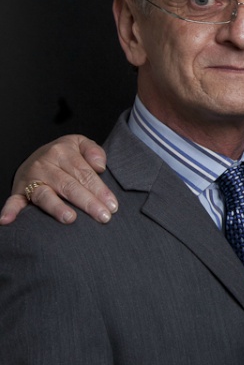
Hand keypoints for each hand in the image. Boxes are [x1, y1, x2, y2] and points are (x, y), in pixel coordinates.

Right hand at [0, 135, 114, 225]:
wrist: (37, 155)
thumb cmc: (65, 155)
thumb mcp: (80, 144)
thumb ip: (93, 151)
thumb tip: (100, 166)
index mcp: (61, 152)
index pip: (84, 174)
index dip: (100, 190)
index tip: (113, 205)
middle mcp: (44, 165)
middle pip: (69, 186)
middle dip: (88, 202)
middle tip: (103, 217)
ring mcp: (30, 179)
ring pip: (45, 195)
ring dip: (57, 207)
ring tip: (70, 218)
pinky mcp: (18, 191)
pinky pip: (14, 201)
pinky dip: (10, 210)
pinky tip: (7, 220)